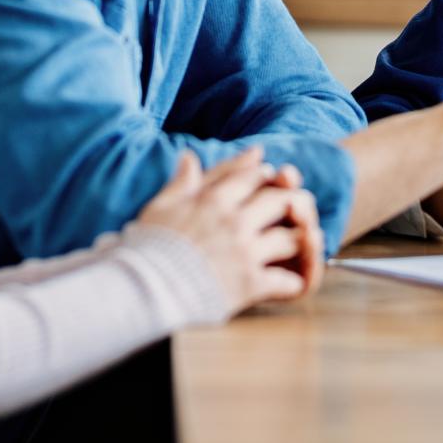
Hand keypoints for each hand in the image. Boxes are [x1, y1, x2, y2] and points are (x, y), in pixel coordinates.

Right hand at [136, 148, 321, 314]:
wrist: (143, 286)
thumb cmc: (148, 246)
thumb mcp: (161, 205)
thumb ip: (182, 182)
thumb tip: (188, 156)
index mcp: (213, 200)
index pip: (250, 177)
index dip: (263, 175)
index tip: (270, 175)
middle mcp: (234, 221)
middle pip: (279, 201)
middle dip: (291, 202)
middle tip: (295, 208)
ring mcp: (245, 252)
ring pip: (290, 238)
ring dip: (297, 241)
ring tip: (299, 243)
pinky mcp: (250, 283)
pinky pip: (286, 280)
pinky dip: (292, 282)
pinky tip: (291, 281)